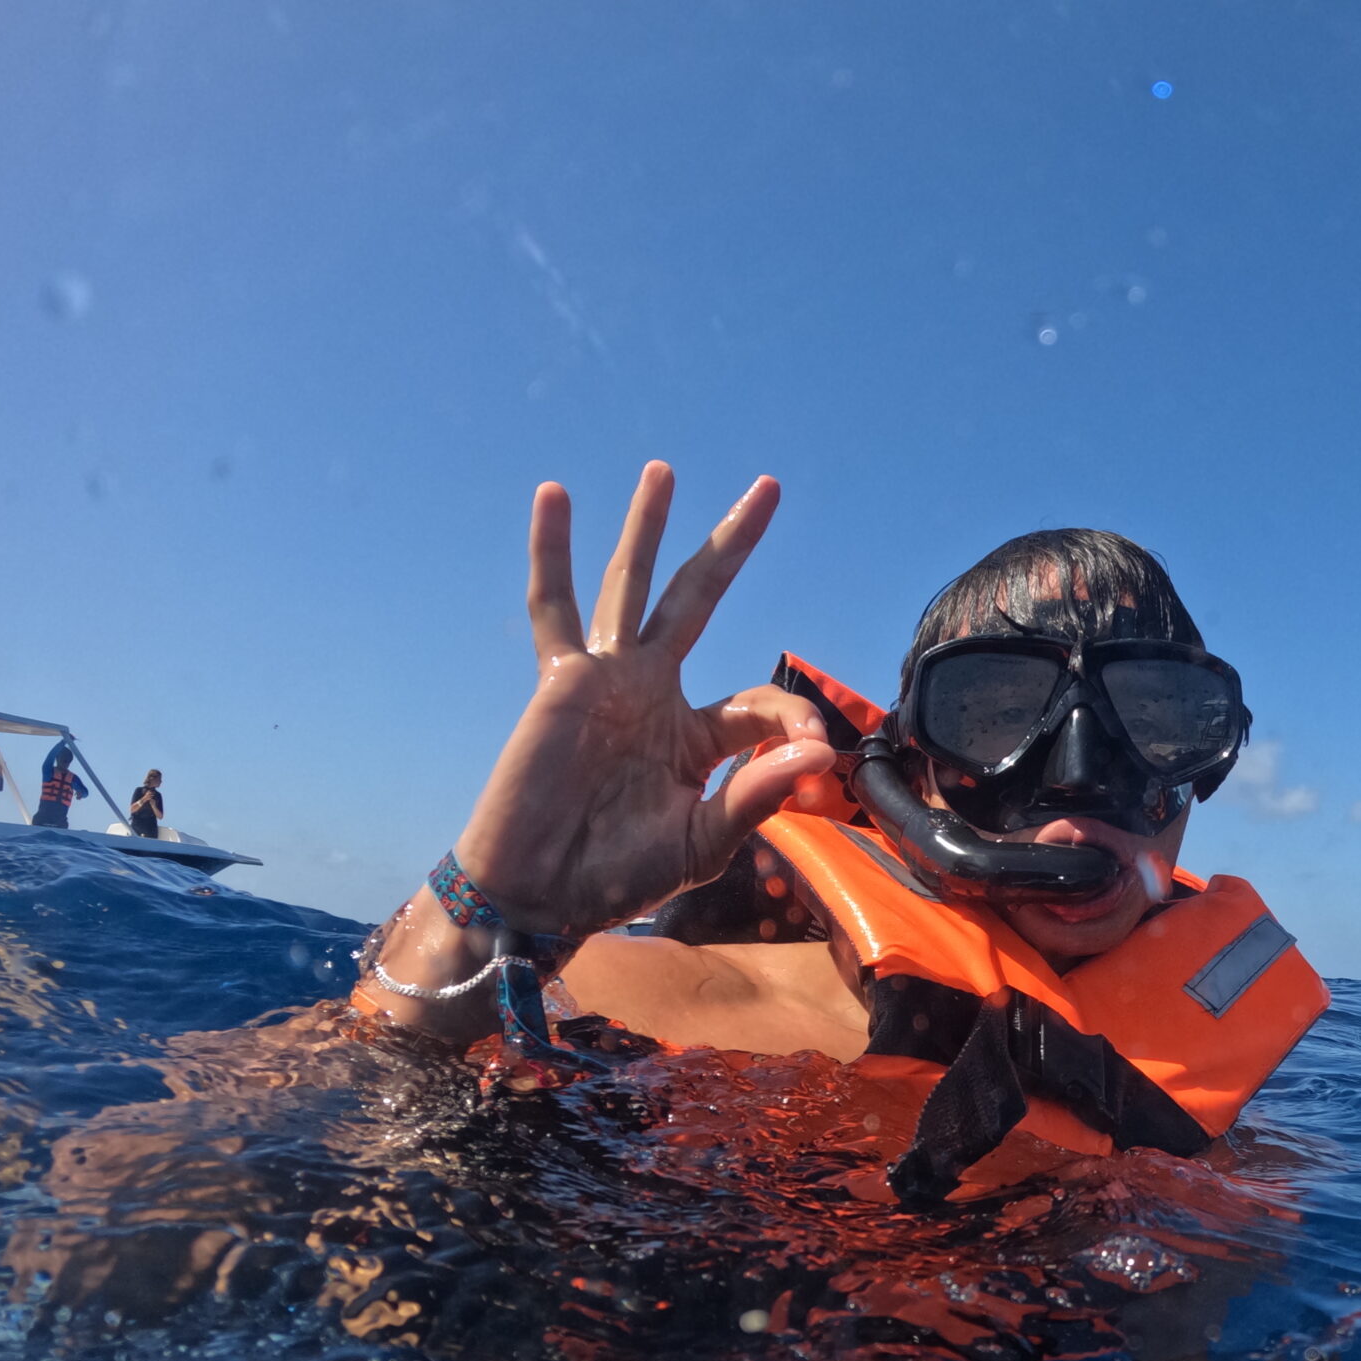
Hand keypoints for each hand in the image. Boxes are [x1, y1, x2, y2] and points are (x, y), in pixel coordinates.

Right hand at [453, 462, 836, 936]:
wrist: (543, 890)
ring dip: (647, 529)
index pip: (763, 703)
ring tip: (664, 471)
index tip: (817, 757)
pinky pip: (553, 609)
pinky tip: (553, 498)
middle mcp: (655, 693)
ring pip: (633, 587)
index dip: (797, 721)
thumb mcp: (702, 843)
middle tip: (767, 487)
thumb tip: (814, 756)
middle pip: (700, 600)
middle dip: (731, 546)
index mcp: (699, 735)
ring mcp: (609, 680)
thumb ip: (754, 795)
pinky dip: (552, 553)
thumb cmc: (619, 875)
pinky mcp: (562, 681)